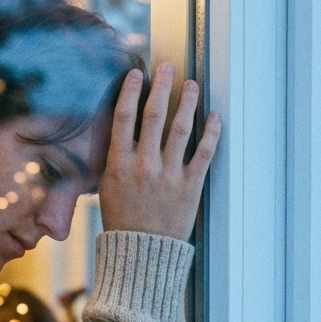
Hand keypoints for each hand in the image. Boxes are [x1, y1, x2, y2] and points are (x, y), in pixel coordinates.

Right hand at [98, 63, 221, 239]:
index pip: (123, 119)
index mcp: (119, 165)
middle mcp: (143, 166)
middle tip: (167, 67)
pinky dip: (210, 132)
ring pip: (179, 129)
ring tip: (191, 84)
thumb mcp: (106, 189)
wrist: (141, 254)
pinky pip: (203, 153)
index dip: (130, 92)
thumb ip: (114, 160)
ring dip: (186, 102)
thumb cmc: (122, 222)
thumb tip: (120, 132)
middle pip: (153, 116)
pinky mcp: (190, 186)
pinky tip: (214, 115)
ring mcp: (168, 175)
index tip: (137, 74)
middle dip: (161, 87)